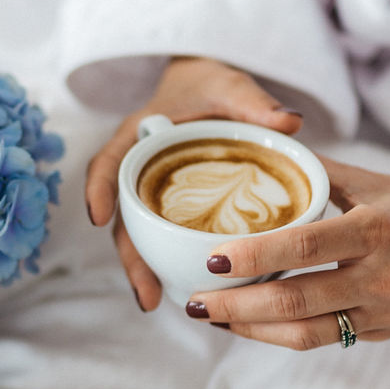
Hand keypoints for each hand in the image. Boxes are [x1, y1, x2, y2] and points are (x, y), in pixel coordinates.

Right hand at [84, 57, 303, 308]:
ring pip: (139, 235)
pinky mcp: (168, 208)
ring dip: (146, 269)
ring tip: (158, 302)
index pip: (107, 163)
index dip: (99, 189)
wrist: (205, 90)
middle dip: (130, 257)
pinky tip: (186, 290)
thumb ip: (256, 104)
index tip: (99, 218)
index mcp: (139, 135)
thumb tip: (290, 121)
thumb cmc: (211, 86)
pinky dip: (168, 263)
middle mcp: (138, 170)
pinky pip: (162, 237)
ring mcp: (151, 193)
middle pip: (123, 217)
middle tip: (146, 294)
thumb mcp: (231, 87)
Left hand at [185, 157, 389, 345]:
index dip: (254, 255)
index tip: (212, 255)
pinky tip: (245, 324)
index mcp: (374, 231)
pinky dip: (276, 335)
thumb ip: (318, 171)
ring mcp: (377, 312)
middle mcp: (376, 278)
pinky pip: (319, 339)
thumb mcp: (373, 182)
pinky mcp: (376, 333)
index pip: (304, 246)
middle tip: (194, 298)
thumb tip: (264, 149)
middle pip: (295, 299)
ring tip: (210, 316)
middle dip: (237, 304)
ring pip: (302, 332)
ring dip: (249, 328)